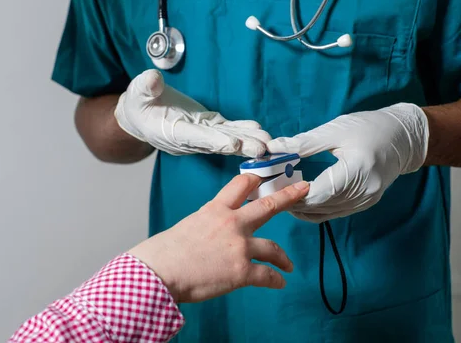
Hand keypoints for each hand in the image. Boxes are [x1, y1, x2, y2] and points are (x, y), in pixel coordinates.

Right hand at [114, 69, 270, 156]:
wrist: (139, 117)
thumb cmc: (137, 106)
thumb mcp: (136, 93)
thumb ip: (145, 88)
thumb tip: (153, 80)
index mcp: (172, 132)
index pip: (197, 137)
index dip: (216, 141)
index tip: (234, 145)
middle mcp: (190, 138)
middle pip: (219, 143)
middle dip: (242, 146)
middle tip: (263, 149)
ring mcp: (201, 133)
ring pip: (227, 138)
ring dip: (249, 141)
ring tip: (269, 143)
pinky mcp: (207, 126)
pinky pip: (228, 129)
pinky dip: (244, 130)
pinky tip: (260, 130)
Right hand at [128, 174, 309, 302]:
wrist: (159, 272)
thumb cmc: (163, 253)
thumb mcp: (186, 226)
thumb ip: (204, 225)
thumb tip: (207, 235)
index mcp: (214, 210)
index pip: (240, 185)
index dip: (255, 180)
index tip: (265, 178)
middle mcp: (231, 223)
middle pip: (267, 206)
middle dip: (288, 197)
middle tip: (302, 189)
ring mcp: (239, 246)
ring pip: (273, 247)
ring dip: (283, 257)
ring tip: (289, 265)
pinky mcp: (242, 271)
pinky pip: (267, 275)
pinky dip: (276, 280)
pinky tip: (280, 283)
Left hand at [267, 103, 428, 222]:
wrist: (403, 137)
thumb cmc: (369, 127)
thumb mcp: (335, 130)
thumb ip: (303, 143)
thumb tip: (273, 147)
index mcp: (357, 170)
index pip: (319, 192)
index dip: (293, 193)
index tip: (272, 186)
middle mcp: (364, 191)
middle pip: (320, 206)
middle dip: (292, 200)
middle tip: (269, 192)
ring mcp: (366, 200)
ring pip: (326, 213)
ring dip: (303, 207)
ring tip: (280, 195)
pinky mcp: (365, 203)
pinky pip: (335, 212)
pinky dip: (316, 208)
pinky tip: (301, 199)